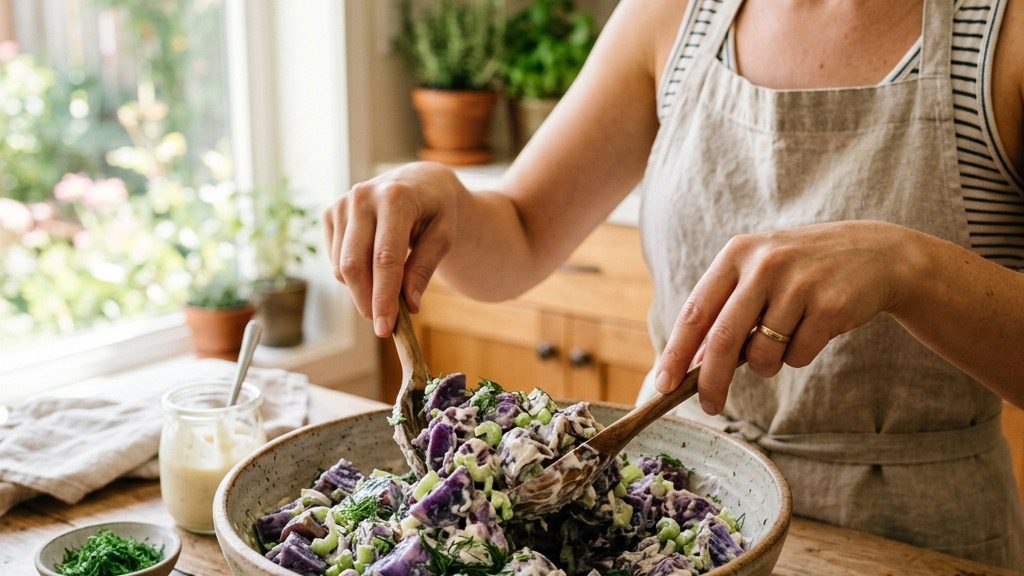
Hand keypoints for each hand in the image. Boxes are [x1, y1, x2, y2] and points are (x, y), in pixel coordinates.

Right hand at [323, 162, 463, 336]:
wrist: (419, 182)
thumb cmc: (436, 211)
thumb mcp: (444, 236)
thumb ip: (425, 268)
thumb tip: (410, 305)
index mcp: (396, 198)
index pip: (385, 258)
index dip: (383, 297)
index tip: (385, 328)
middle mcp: (362, 197)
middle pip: (354, 265)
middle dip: (367, 301)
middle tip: (384, 327)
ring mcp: (342, 204)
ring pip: (341, 267)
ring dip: (362, 290)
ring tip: (389, 289)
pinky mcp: (330, 213)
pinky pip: (335, 261)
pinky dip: (353, 275)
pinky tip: (373, 266)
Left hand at [654, 221, 914, 413]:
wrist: (877, 254)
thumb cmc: (803, 271)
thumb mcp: (759, 271)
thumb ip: (725, 308)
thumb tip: (690, 363)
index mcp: (737, 254)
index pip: (695, 312)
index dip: (676, 352)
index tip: (663, 384)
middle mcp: (764, 264)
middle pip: (722, 340)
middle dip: (711, 382)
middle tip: (709, 406)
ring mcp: (798, 284)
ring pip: (762, 354)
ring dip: (767, 363)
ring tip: (785, 337)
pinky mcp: (829, 306)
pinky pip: (798, 355)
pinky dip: (800, 355)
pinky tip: (815, 327)